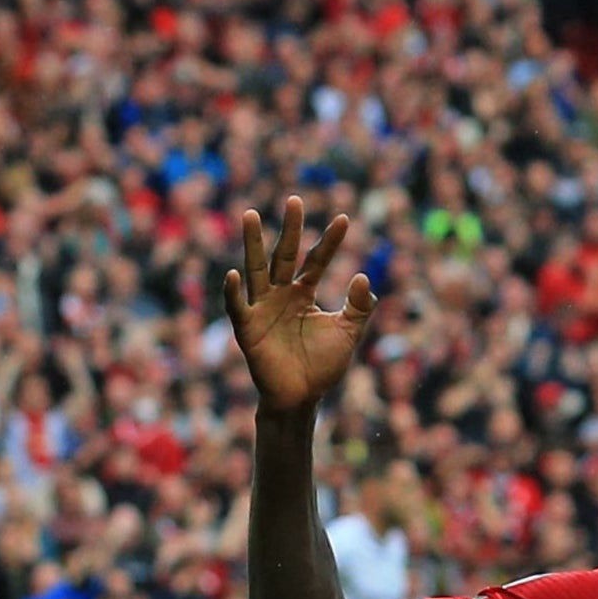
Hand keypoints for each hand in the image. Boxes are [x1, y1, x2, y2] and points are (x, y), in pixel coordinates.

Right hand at [223, 196, 378, 413]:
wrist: (302, 398)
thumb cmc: (322, 366)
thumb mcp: (347, 333)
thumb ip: (360, 307)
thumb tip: (364, 276)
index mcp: (303, 293)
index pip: (317, 260)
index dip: (331, 242)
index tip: (345, 219)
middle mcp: (281, 294)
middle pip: (285, 255)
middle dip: (290, 229)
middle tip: (295, 200)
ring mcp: (262, 309)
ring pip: (257, 270)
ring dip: (253, 244)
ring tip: (251, 215)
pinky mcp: (247, 329)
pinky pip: (238, 307)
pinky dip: (234, 292)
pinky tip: (234, 274)